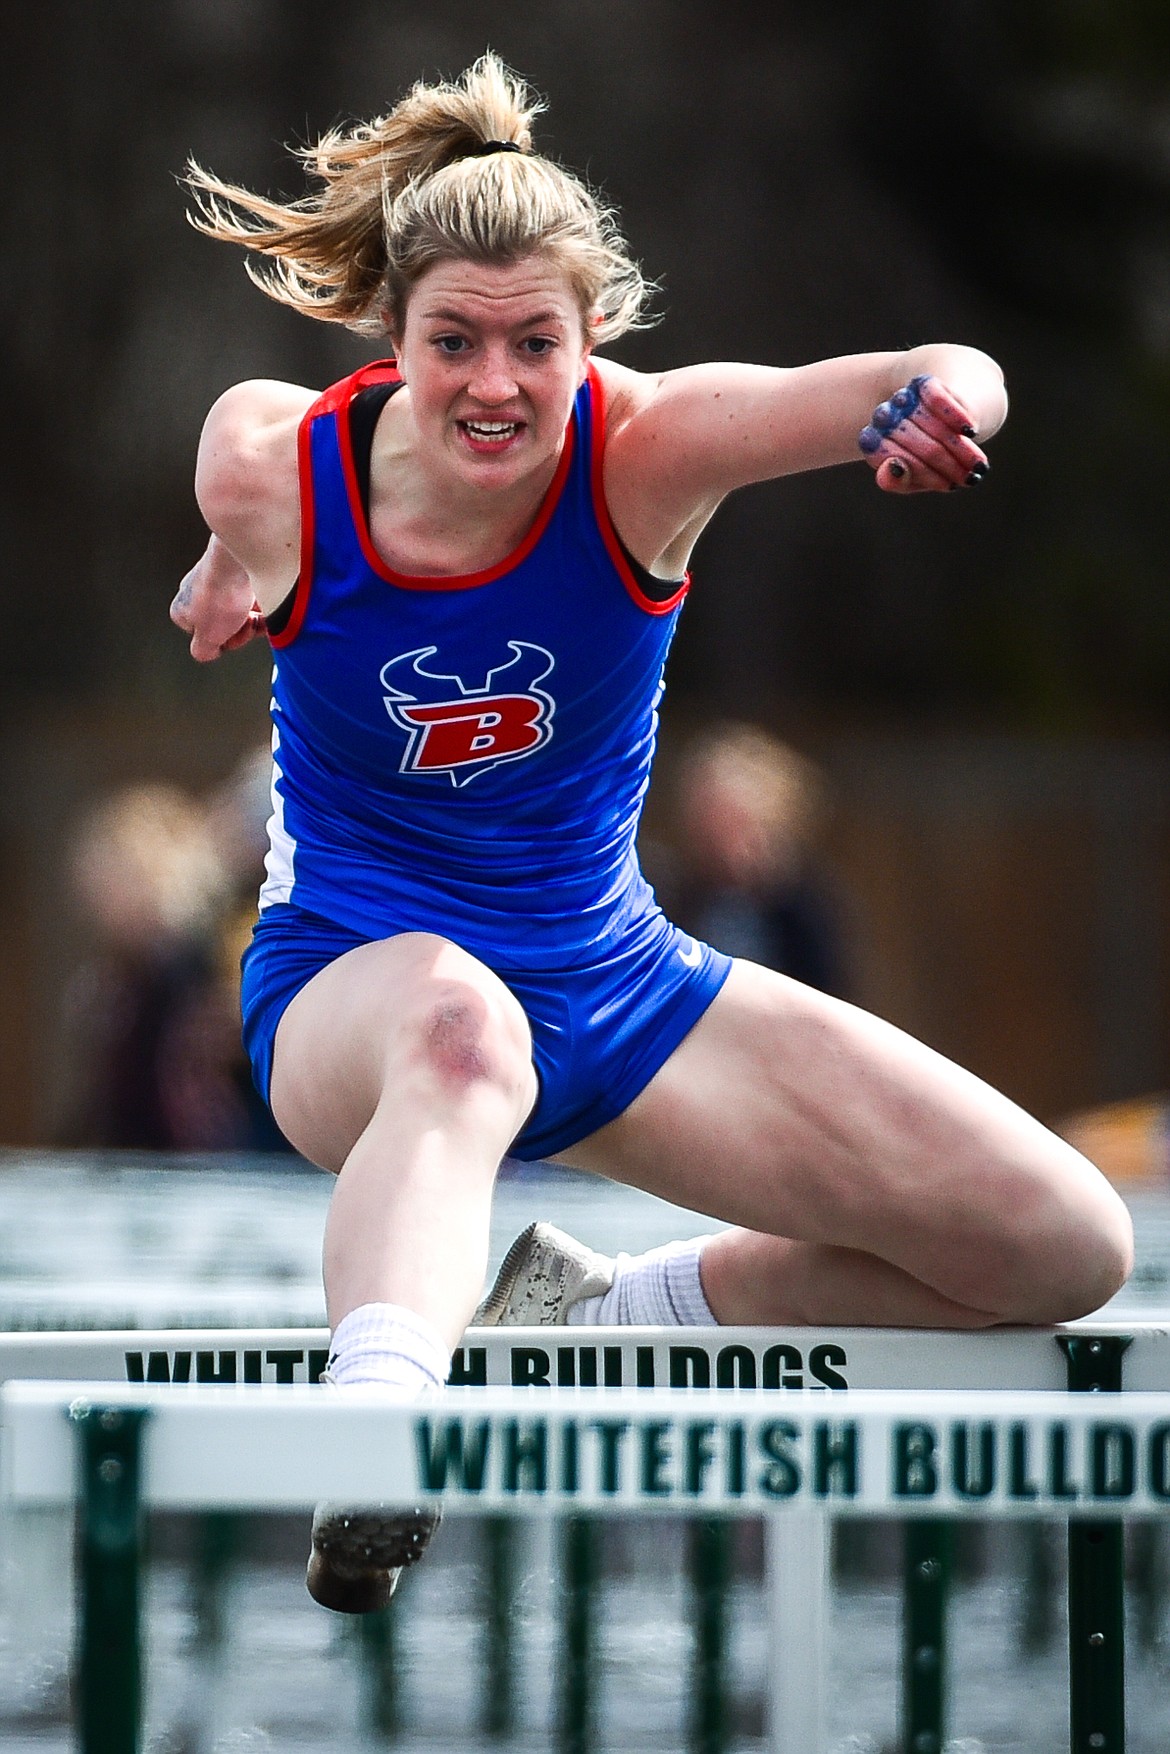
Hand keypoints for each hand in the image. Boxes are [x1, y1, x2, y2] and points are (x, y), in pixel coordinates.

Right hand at [170, 538, 266, 661]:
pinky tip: (267, 598)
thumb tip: (205, 653)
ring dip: (256, 614)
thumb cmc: (221, 593)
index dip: (225, 641)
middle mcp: (197, 591)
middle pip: (228, 623)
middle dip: (243, 627)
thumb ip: (202, 651)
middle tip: (247, 621)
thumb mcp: (207, 638)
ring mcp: (219, 578)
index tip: (231, 634)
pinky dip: (264, 599)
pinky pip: (255, 592)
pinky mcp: (240, 568)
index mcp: (183, 610)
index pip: (208, 638)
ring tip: (260, 610)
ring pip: (243, 608)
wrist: (239, 560)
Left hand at [859, 375, 989, 493]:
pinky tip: (969, 431)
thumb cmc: (928, 453)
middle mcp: (883, 418)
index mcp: (872, 443)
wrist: (950, 407)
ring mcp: (902, 398)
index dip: (925, 474)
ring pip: (928, 424)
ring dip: (957, 446)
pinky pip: (935, 399)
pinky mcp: (922, 383)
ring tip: (977, 464)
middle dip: (945, 463)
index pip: (892, 460)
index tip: (950, 485)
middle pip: (914, 443)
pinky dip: (954, 416)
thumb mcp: (914, 474)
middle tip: (969, 478)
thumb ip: (898, 481)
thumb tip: (895, 468)